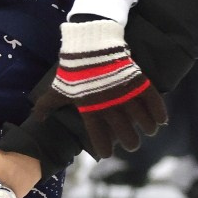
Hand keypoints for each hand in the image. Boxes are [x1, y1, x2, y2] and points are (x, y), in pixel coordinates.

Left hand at [40, 17, 167, 159]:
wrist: (90, 42)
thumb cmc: (73, 68)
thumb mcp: (58, 88)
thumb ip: (47, 105)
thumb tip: (36, 118)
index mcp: (90, 108)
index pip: (98, 135)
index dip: (103, 147)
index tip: (107, 155)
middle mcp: (109, 104)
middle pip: (124, 131)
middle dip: (130, 142)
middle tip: (133, 145)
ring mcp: (125, 92)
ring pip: (141, 118)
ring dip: (147, 128)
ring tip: (149, 132)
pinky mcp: (137, 80)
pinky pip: (151, 99)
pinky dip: (158, 111)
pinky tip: (162, 121)